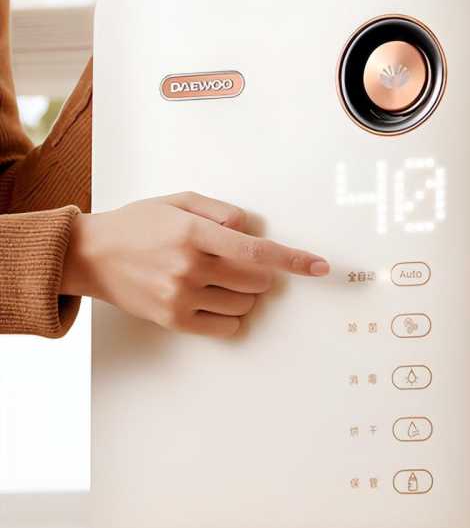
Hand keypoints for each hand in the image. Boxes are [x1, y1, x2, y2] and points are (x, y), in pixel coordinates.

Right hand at [61, 192, 328, 337]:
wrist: (91, 255)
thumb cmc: (138, 224)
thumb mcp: (178, 201)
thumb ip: (219, 211)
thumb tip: (251, 228)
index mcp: (194, 235)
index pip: (257, 251)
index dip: (293, 260)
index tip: (320, 267)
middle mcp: (190, 268)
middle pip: (257, 280)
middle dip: (261, 271)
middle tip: (240, 261)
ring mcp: (182, 297)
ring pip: (245, 303)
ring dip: (246, 291)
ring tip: (217, 276)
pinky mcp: (174, 320)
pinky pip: (226, 326)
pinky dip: (233, 313)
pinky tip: (216, 298)